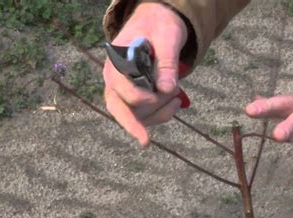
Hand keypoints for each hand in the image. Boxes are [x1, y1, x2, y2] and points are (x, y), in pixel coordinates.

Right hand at [103, 3, 187, 146]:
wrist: (157, 25)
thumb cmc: (159, 27)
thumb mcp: (167, 37)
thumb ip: (167, 62)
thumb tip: (167, 89)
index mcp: (116, 61)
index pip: (118, 87)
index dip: (140, 97)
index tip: (166, 93)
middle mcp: (114, 79)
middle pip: (120, 108)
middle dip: (144, 118)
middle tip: (175, 99)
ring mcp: (122, 92)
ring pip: (134, 116)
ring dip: (160, 112)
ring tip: (178, 97)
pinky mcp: (134, 100)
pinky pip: (144, 116)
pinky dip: (162, 114)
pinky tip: (175, 102)